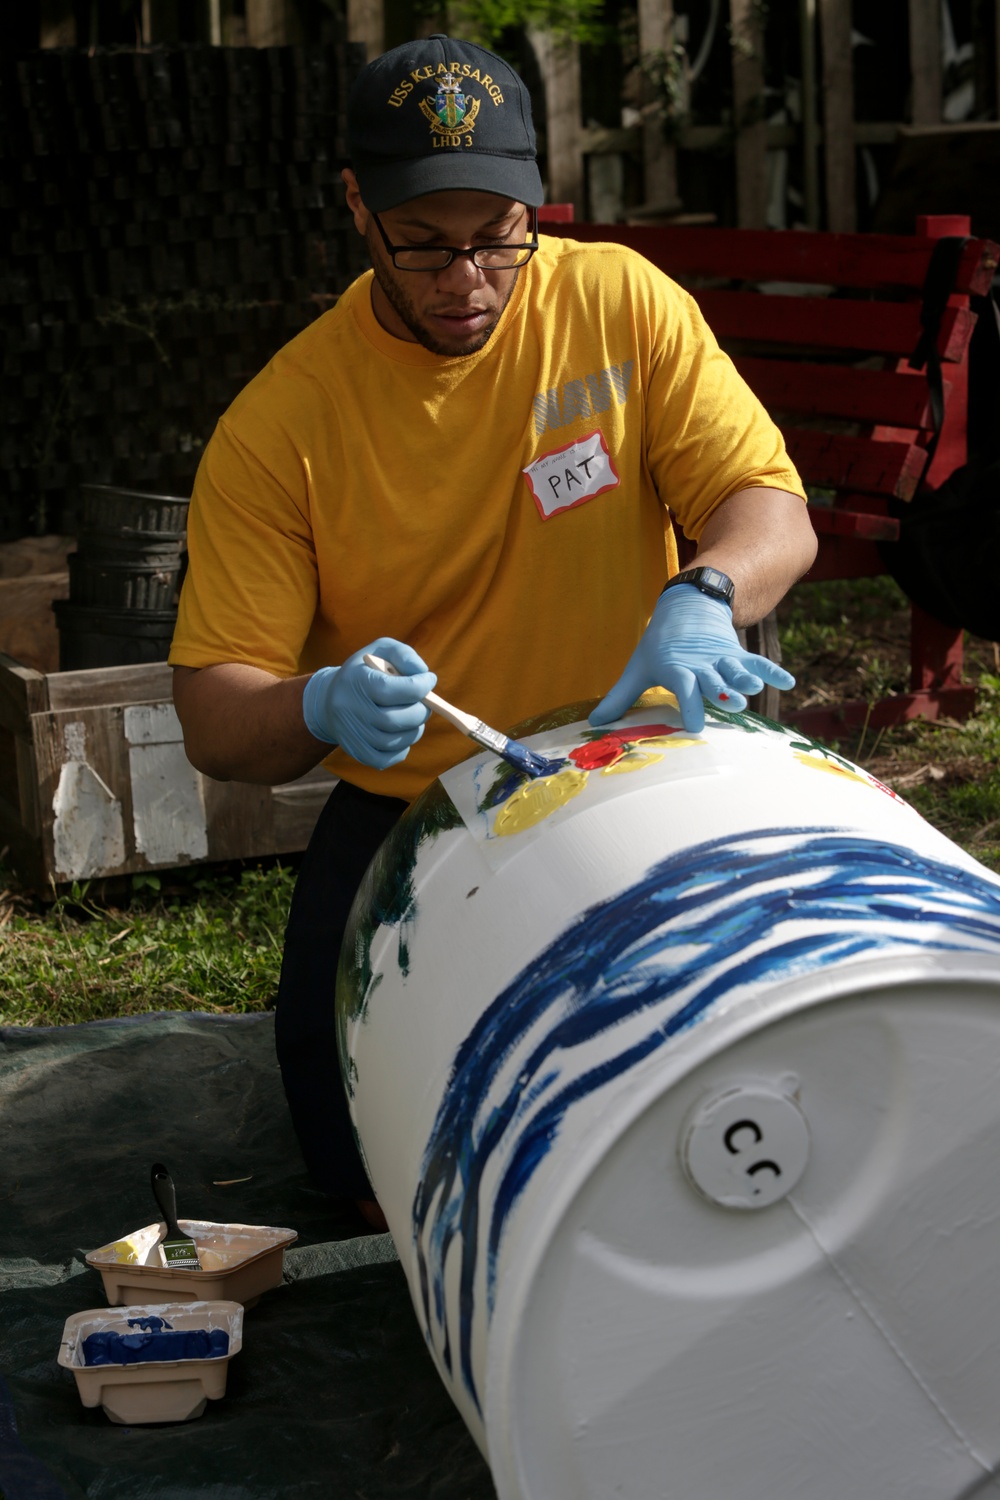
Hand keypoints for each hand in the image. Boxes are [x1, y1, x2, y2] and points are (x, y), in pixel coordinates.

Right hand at [302, 638, 436, 768]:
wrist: (330, 699)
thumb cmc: (365, 671)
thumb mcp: (381, 651)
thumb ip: (404, 655)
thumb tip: (422, 673)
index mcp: (356, 681)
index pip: (391, 689)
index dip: (418, 687)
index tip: (429, 680)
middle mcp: (349, 709)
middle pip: (394, 720)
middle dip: (420, 712)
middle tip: (425, 704)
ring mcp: (351, 733)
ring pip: (393, 742)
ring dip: (414, 731)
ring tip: (413, 717)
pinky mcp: (355, 751)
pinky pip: (385, 759)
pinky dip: (401, 749)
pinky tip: (401, 733)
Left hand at [590, 585, 794, 733]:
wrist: (686, 606)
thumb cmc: (658, 646)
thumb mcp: (638, 667)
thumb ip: (620, 697)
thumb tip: (594, 722)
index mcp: (676, 667)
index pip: (683, 687)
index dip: (689, 704)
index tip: (695, 726)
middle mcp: (702, 664)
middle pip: (714, 680)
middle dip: (721, 693)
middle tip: (732, 704)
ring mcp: (722, 659)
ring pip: (736, 670)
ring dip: (745, 680)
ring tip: (754, 689)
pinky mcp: (737, 655)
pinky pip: (757, 663)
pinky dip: (772, 672)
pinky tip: (788, 683)